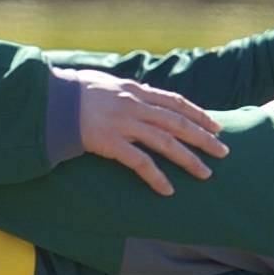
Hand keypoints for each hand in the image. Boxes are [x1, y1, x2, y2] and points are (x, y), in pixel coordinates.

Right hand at [57, 70, 223, 196]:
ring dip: (188, 159)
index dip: (198, 114)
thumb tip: (143, 92)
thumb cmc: (75, 92)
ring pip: (166, 143)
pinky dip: (156, 177)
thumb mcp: (107, 83)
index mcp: (135, 90)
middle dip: (203, 137)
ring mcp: (124, 125)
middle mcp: (134, 106)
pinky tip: (168, 191)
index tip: (216, 125)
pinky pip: (140, 163)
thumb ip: (127, 91)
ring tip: (205, 174)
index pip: (175, 102)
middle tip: (223, 152)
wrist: (50, 101)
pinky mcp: (111, 144)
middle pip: (178, 123)